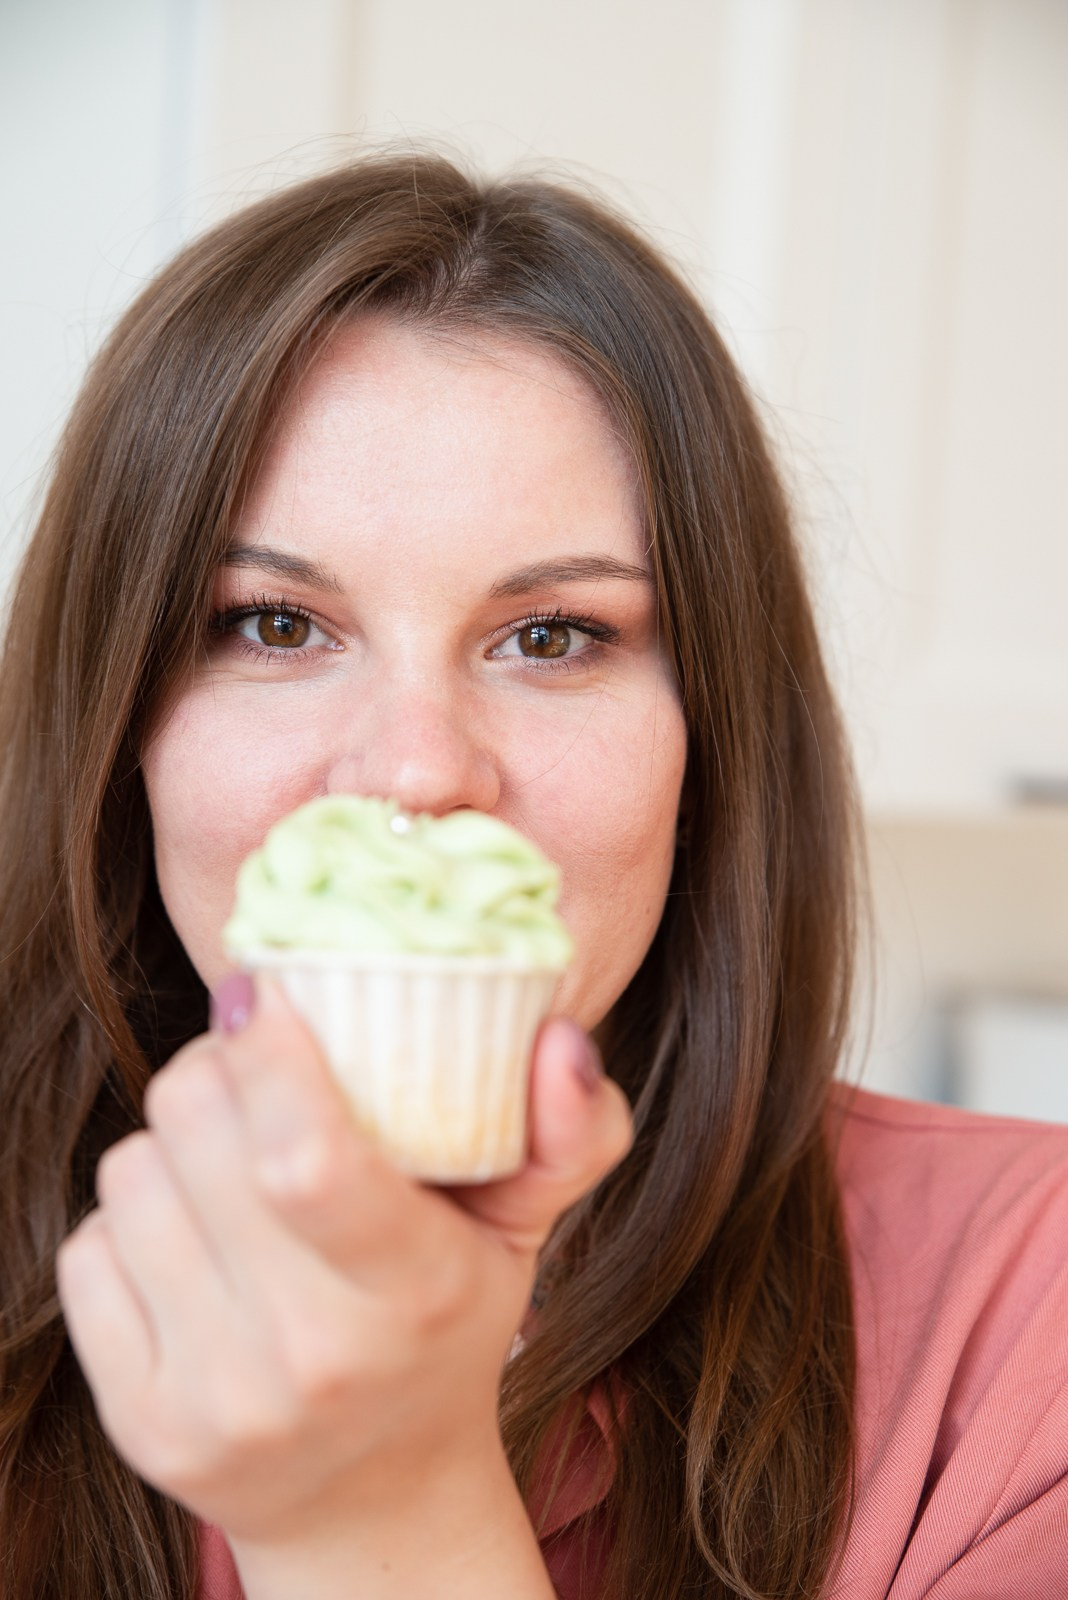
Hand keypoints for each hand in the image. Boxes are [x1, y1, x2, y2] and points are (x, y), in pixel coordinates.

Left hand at [56, 978, 630, 1588]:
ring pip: (133, 1175)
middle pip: (196, 1130)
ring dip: (173, 1139)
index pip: (306, 1157)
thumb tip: (558, 1041)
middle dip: (216, 1068)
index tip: (262, 991)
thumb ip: (572, 1131)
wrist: (372, 1494)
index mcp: (415, 1291)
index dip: (267, 1051)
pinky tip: (191, 1234)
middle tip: (255, 1073)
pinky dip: (133, 1217)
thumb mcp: (524, 1229)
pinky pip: (89, 1248)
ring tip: (229, 1160)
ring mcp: (216, 1396)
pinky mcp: (140, 1421)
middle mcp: (309, 1356)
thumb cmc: (450, 1325)